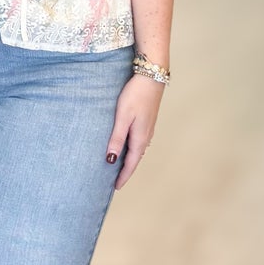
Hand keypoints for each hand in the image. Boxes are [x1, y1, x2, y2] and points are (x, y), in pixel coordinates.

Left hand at [105, 74, 163, 188]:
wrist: (152, 77)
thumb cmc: (135, 95)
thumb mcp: (122, 117)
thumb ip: (117, 138)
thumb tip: (111, 160)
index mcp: (140, 138)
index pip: (131, 163)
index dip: (123, 176)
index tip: (115, 188)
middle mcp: (146, 136)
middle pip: (135, 159)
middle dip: (125, 171)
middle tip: (115, 182)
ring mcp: (148, 129)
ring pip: (137, 150)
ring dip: (129, 160)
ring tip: (118, 167)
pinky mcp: (147, 121)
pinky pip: (139, 141)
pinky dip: (131, 149)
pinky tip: (126, 147)